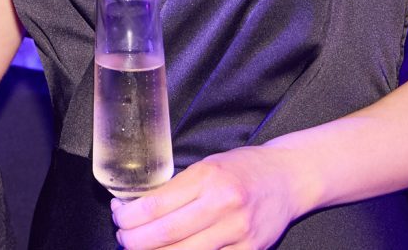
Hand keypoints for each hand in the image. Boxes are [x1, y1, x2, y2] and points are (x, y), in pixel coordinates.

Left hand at [112, 147, 302, 249]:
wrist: (288, 178)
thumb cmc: (243, 169)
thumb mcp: (207, 166)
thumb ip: (178, 187)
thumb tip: (137, 208)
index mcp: (207, 177)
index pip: (154, 204)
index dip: (127, 216)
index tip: (119, 217)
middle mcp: (222, 204)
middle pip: (163, 234)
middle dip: (133, 241)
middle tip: (123, 238)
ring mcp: (237, 232)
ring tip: (141, 249)